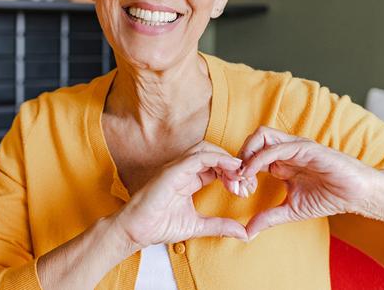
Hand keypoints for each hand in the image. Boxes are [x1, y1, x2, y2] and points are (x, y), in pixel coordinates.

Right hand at [114, 141, 249, 249]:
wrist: (136, 230)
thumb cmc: (159, 226)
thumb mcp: (197, 226)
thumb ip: (220, 226)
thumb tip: (244, 233)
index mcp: (189, 179)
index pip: (216, 167)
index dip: (233, 174)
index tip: (245, 190)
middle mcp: (183, 169)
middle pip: (214, 154)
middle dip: (233, 165)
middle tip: (246, 182)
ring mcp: (177, 168)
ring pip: (207, 150)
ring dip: (227, 159)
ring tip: (240, 174)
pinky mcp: (173, 170)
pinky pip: (198, 157)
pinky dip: (217, 158)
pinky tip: (231, 167)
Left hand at [238, 126, 379, 239]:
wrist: (359, 194)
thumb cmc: (329, 197)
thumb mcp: (291, 210)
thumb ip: (268, 218)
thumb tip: (246, 233)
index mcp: (281, 161)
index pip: (250, 155)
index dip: (238, 170)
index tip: (235, 190)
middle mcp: (285, 150)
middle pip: (251, 140)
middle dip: (238, 159)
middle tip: (234, 182)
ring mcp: (295, 146)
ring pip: (261, 136)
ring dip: (246, 153)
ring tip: (243, 176)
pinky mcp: (306, 148)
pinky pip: (277, 148)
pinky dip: (259, 158)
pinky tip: (252, 173)